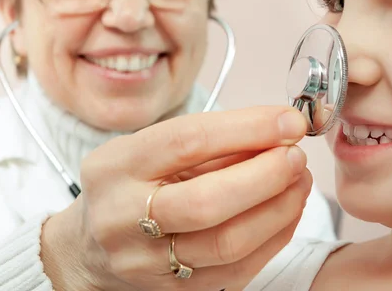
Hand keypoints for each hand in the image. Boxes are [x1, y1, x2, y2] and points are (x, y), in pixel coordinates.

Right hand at [40, 106, 311, 290]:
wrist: (91, 246)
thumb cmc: (132, 183)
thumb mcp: (152, 148)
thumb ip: (212, 141)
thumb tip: (280, 131)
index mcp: (117, 167)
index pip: (188, 141)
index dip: (248, 129)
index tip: (290, 121)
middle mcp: (123, 218)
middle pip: (207, 202)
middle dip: (267, 175)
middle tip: (298, 156)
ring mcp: (147, 263)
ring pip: (227, 244)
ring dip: (279, 208)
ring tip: (300, 181)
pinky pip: (238, 270)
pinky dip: (275, 237)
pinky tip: (288, 210)